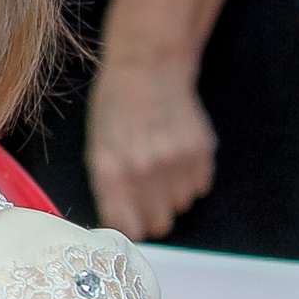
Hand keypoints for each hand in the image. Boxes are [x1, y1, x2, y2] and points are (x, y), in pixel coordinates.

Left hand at [86, 55, 215, 240]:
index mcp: (111, 170)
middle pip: (159, 224)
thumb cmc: (115, 108)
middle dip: (153, 214)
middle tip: (148, 193)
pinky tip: (178, 153)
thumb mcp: (97, 147)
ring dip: (174, 193)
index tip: (132, 224)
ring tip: (162, 164)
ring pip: (182, 206)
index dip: (131, 229)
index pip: (127, 228)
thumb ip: (107, 190)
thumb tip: (120, 226)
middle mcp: (144, 170)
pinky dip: (191, 177)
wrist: (149, 69)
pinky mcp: (202, 152)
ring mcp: (176, 161)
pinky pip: (200, 187)